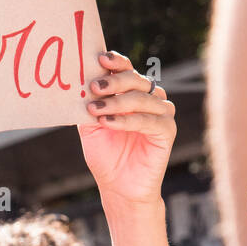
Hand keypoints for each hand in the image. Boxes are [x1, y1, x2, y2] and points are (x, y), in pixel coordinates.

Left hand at [78, 50, 176, 207]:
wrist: (118, 186)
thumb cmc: (105, 155)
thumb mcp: (91, 126)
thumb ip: (89, 104)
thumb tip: (79, 82)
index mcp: (132, 94)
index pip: (127, 70)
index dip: (116, 63)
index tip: (100, 59)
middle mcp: (150, 99)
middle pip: (136, 81)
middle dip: (114, 81)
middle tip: (95, 86)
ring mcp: (161, 114)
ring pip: (142, 99)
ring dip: (117, 102)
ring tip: (96, 109)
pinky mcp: (167, 131)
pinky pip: (149, 120)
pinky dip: (127, 120)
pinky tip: (108, 121)